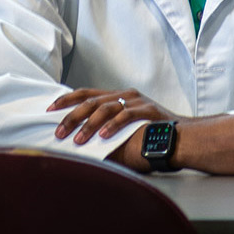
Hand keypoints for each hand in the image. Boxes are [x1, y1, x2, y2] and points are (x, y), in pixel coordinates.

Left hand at [49, 88, 177, 145]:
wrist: (182, 137)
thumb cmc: (152, 135)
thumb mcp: (126, 127)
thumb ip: (106, 127)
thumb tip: (81, 139)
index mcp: (118, 96)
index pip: (86, 93)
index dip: (67, 100)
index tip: (50, 109)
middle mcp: (126, 95)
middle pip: (91, 101)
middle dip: (72, 117)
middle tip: (59, 132)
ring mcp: (137, 102)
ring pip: (105, 108)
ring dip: (89, 125)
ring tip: (78, 139)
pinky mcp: (148, 111)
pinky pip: (126, 116)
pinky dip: (112, 126)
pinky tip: (103, 136)